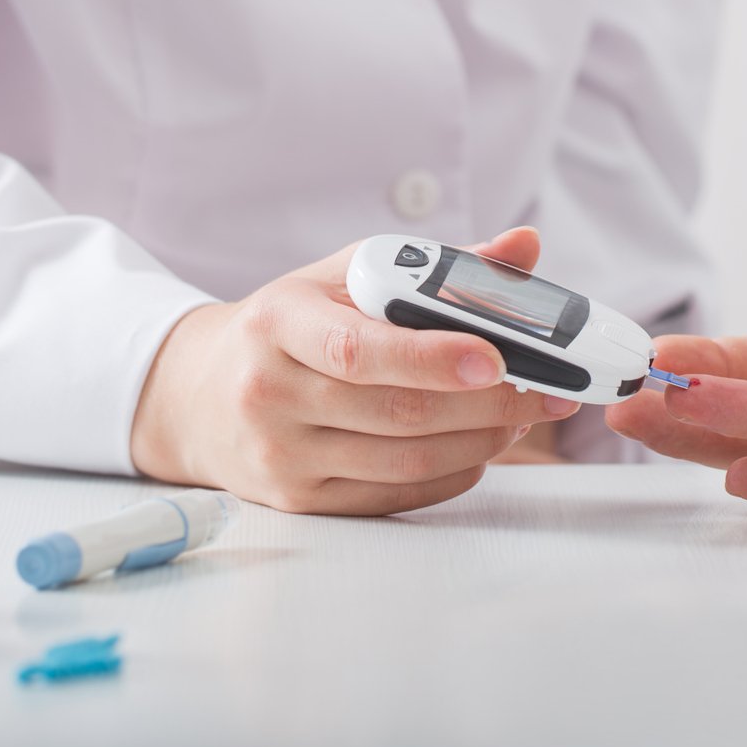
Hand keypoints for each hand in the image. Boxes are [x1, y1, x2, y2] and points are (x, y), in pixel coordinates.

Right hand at [131, 228, 579, 514]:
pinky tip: (481, 444)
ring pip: (405, 460)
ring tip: (522, 415)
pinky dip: (453, 472)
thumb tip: (524, 245)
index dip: (430, 358)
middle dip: (486, 403)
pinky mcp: (301, 500)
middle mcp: (269, 394)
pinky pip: (397, 494)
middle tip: (545, 389)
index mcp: (276, 324)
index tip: (493, 358)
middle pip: (396, 412)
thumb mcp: (344, 276)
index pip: (358, 349)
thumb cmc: (288, 325)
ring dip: (481, 440)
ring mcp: (282, 456)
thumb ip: (437, 265)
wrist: (201, 394)